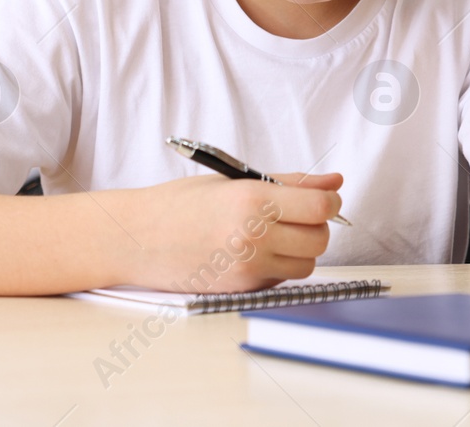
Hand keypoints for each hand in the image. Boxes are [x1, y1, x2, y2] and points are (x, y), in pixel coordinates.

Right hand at [129, 172, 343, 292]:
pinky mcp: (241, 289)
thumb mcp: (235, 180)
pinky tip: (255, 252)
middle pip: (319, 239)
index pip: (321, 207)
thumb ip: (290, 182)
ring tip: (274, 234)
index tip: (323, 199)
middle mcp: (253, 236)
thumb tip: (333, 181)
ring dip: (300, 250)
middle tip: (296, 216)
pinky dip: (279, 267)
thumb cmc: (180, 204)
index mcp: (253, 200)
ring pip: (306, 264)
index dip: (330, 202)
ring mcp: (247, 267)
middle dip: (316, 226)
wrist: (135, 238)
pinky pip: (281, 279)